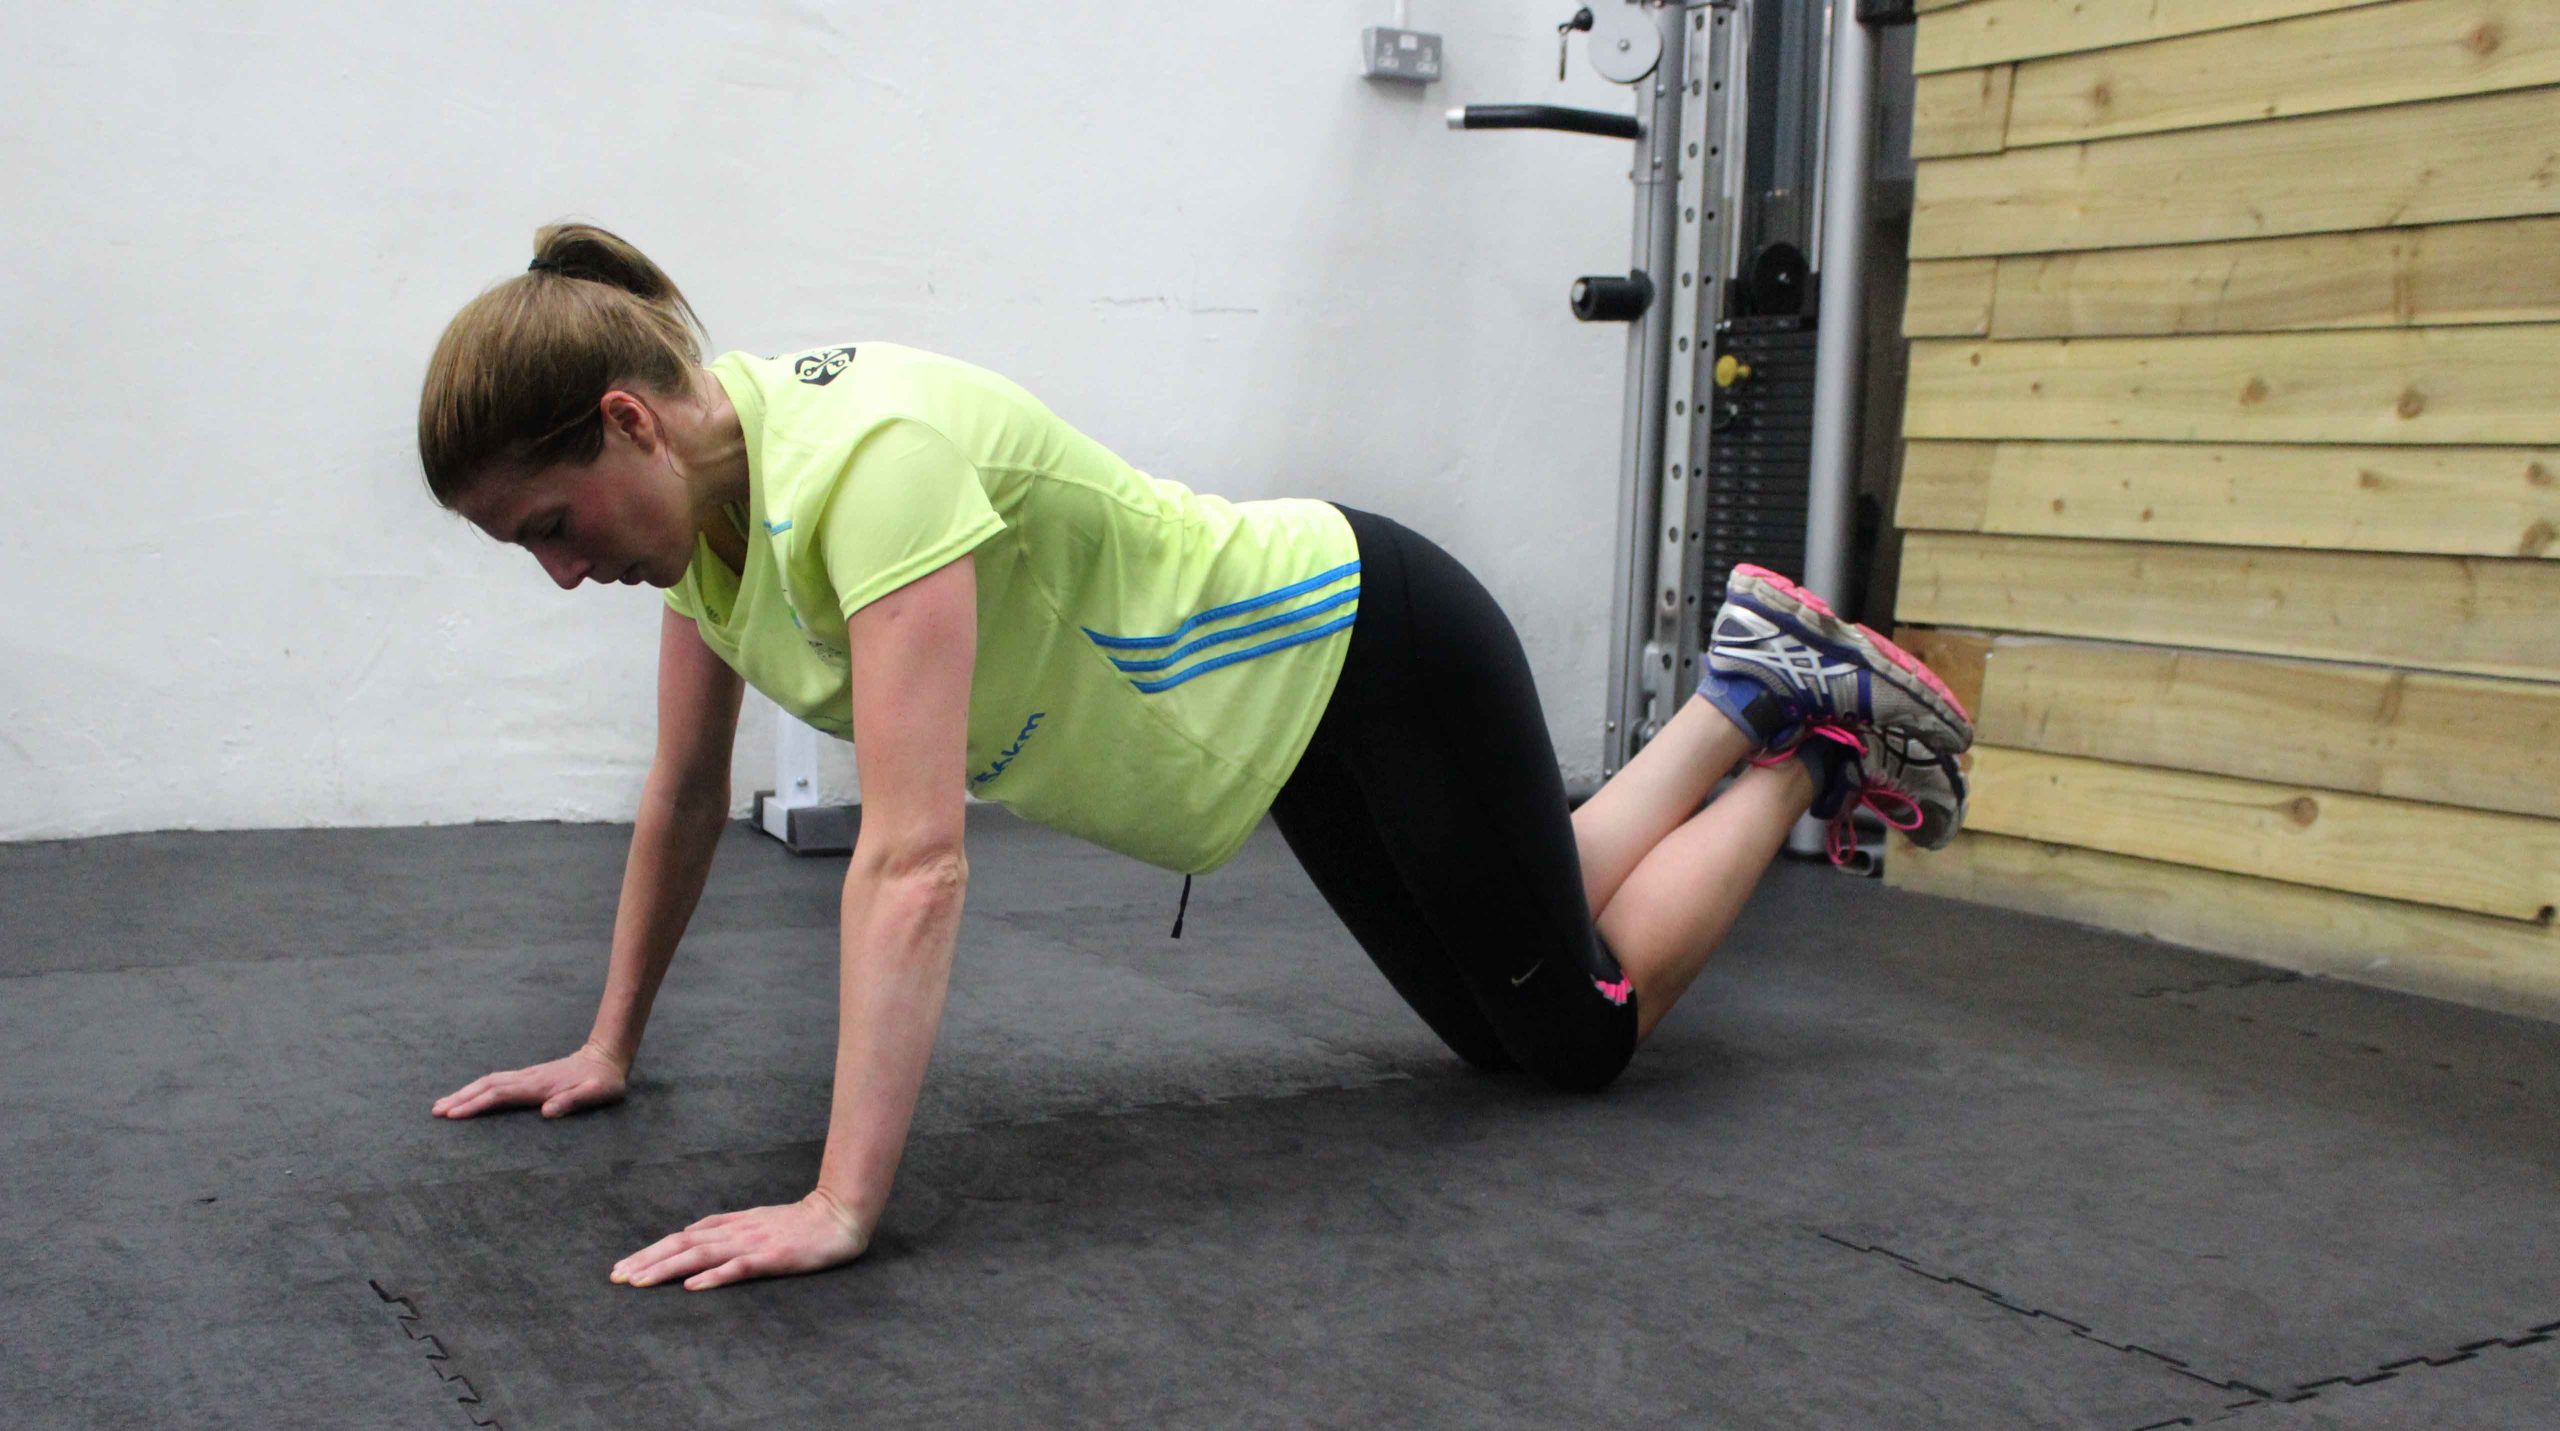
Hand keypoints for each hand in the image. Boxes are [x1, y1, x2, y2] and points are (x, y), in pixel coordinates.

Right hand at [431, 1042, 628, 1119]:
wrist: (606, 1057)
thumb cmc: (604, 1081)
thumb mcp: (597, 1093)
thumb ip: (573, 1101)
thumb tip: (546, 1113)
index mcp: (540, 1085)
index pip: (501, 1095)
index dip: (476, 1104)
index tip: (454, 1115)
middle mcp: (528, 1078)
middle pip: (487, 1086)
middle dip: (461, 1098)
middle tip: (436, 1111)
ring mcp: (527, 1075)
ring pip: (489, 1081)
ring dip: (465, 1092)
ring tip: (442, 1104)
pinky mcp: (529, 1076)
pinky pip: (497, 1081)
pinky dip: (478, 1088)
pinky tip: (469, 1095)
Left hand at [611, 1188, 870, 1291]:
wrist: (839, 1216)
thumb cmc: (800, 1222)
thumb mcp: (756, 1218)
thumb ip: (724, 1226)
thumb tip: (689, 1232)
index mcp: (731, 1224)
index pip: (682, 1239)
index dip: (650, 1252)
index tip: (623, 1269)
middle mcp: (736, 1231)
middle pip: (683, 1246)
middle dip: (647, 1262)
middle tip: (617, 1278)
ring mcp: (753, 1244)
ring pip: (701, 1256)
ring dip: (667, 1269)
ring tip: (639, 1282)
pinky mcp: (772, 1258)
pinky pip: (738, 1268)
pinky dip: (713, 1276)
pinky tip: (691, 1286)